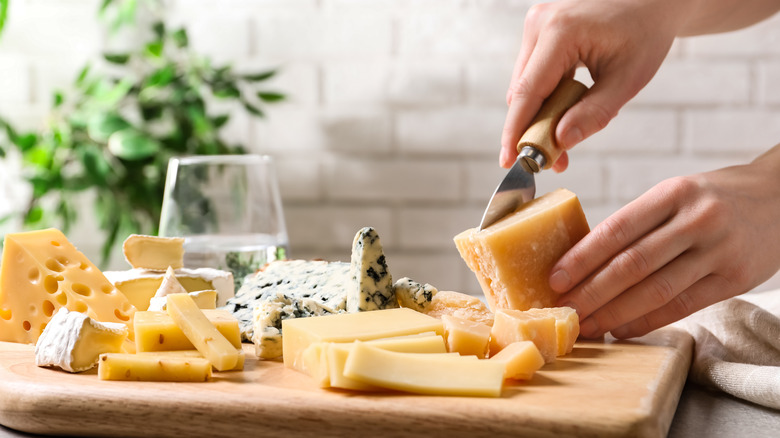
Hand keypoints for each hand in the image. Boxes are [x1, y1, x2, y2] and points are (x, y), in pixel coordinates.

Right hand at [500, 0, 691, 169]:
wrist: (653, 0)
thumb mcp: (627, 79)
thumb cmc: (645, 32)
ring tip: (563, 140)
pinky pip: (534, 73)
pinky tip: (565, 111)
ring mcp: (537, 24)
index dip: (516, 131)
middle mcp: (540, 24)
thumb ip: (594, 113)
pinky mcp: (540, 30)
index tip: (509, 161)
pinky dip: (546, 98)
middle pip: (522, 91)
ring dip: (540, 115)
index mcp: (560, 32)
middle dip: (533, 130)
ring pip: (525, 85)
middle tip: (553, 161)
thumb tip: (560, 142)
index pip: (528, 92)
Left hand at [550, 144, 779, 337]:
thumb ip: (639, 222)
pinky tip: (621, 329)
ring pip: (656, 289)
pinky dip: (647, 321)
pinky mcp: (734, 279)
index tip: (555, 278)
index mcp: (673, 193)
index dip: (582, 257)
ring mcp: (718, 251)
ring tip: (587, 325)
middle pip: (633, 264)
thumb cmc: (713, 198)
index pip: (618, 229)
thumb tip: (583, 259)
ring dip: (615, 312)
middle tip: (564, 310)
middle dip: (592, 292)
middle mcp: (696, 220)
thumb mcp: (677, 193)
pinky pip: (682, 305)